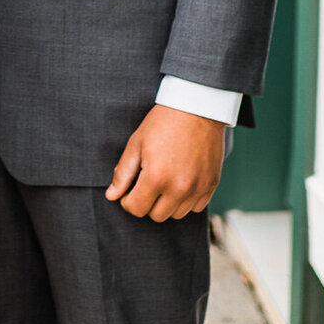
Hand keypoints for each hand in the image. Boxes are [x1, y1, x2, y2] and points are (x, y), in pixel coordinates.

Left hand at [106, 105, 225, 220]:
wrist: (196, 108)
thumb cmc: (162, 123)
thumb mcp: (136, 143)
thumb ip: (123, 173)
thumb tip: (112, 196)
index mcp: (156, 177)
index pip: (136, 208)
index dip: (128, 201)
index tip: (129, 191)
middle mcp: (179, 188)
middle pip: (156, 216)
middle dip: (147, 203)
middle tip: (146, 183)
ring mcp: (197, 188)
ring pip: (177, 214)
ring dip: (167, 203)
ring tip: (164, 181)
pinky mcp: (211, 185)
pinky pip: (196, 208)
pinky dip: (186, 200)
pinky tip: (181, 181)